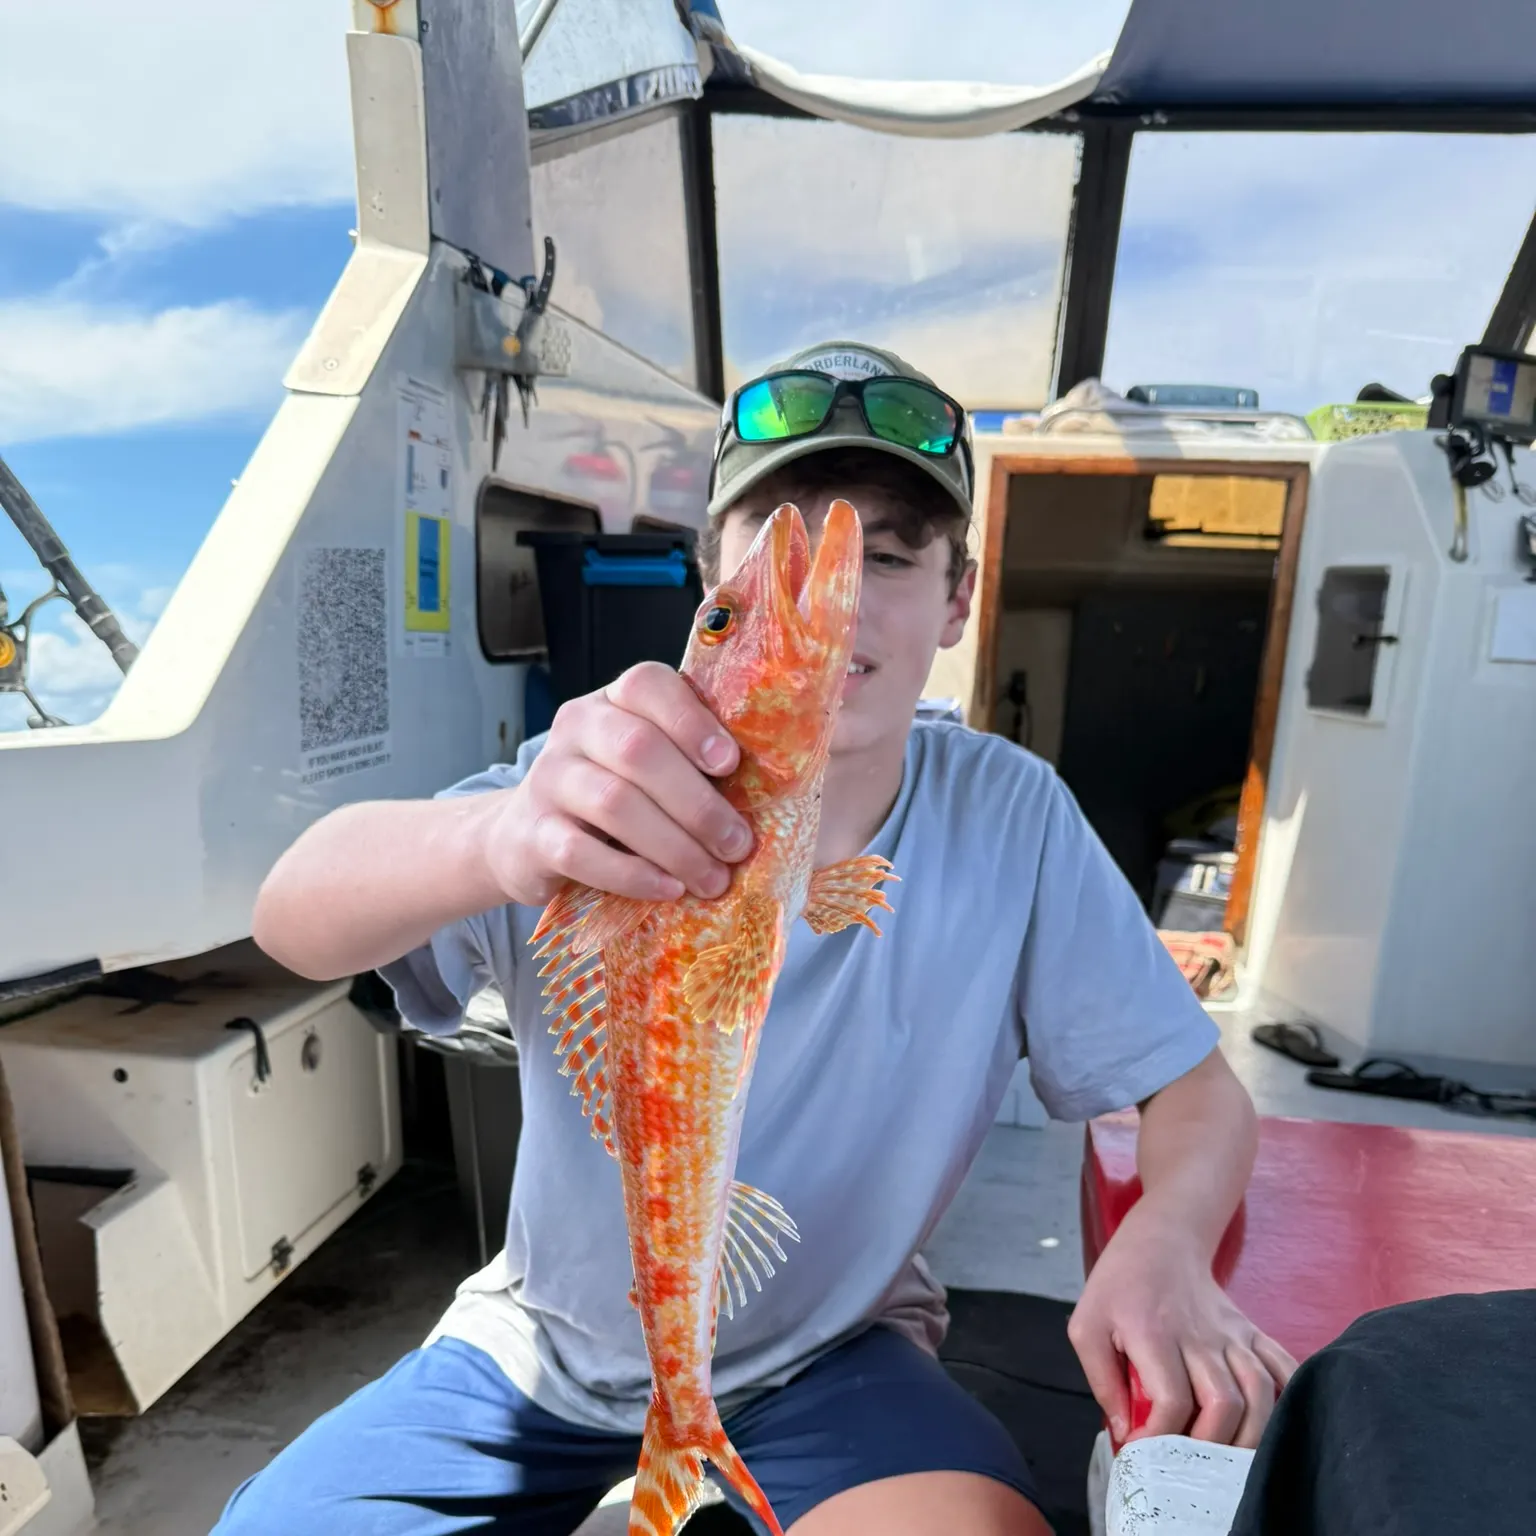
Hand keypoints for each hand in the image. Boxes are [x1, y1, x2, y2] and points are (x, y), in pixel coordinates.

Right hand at [481, 662, 753, 908]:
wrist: (528, 838)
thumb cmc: (615, 797)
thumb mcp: (650, 767)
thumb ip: (693, 763)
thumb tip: (770, 791)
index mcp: (614, 701)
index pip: (647, 685)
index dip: (691, 721)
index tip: (731, 764)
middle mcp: (577, 728)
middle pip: (638, 750)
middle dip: (698, 803)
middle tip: (737, 845)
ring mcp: (549, 779)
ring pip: (614, 802)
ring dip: (674, 846)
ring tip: (712, 878)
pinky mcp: (532, 834)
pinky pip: (581, 852)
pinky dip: (632, 875)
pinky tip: (668, 890)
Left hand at [1067, 1214, 1296, 1449]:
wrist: (1161, 1239)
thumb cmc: (1119, 1286)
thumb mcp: (1087, 1326)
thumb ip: (1101, 1381)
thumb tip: (1126, 1433)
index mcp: (1154, 1333)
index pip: (1171, 1399)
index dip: (1161, 1437)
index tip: (1145, 1454)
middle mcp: (1199, 1335)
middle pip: (1223, 1403)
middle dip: (1209, 1447)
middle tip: (1189, 1464)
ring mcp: (1232, 1333)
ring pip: (1260, 1392)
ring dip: (1250, 1435)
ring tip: (1227, 1460)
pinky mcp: (1251, 1331)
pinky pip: (1284, 1367)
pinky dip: (1288, 1400)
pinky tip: (1273, 1427)